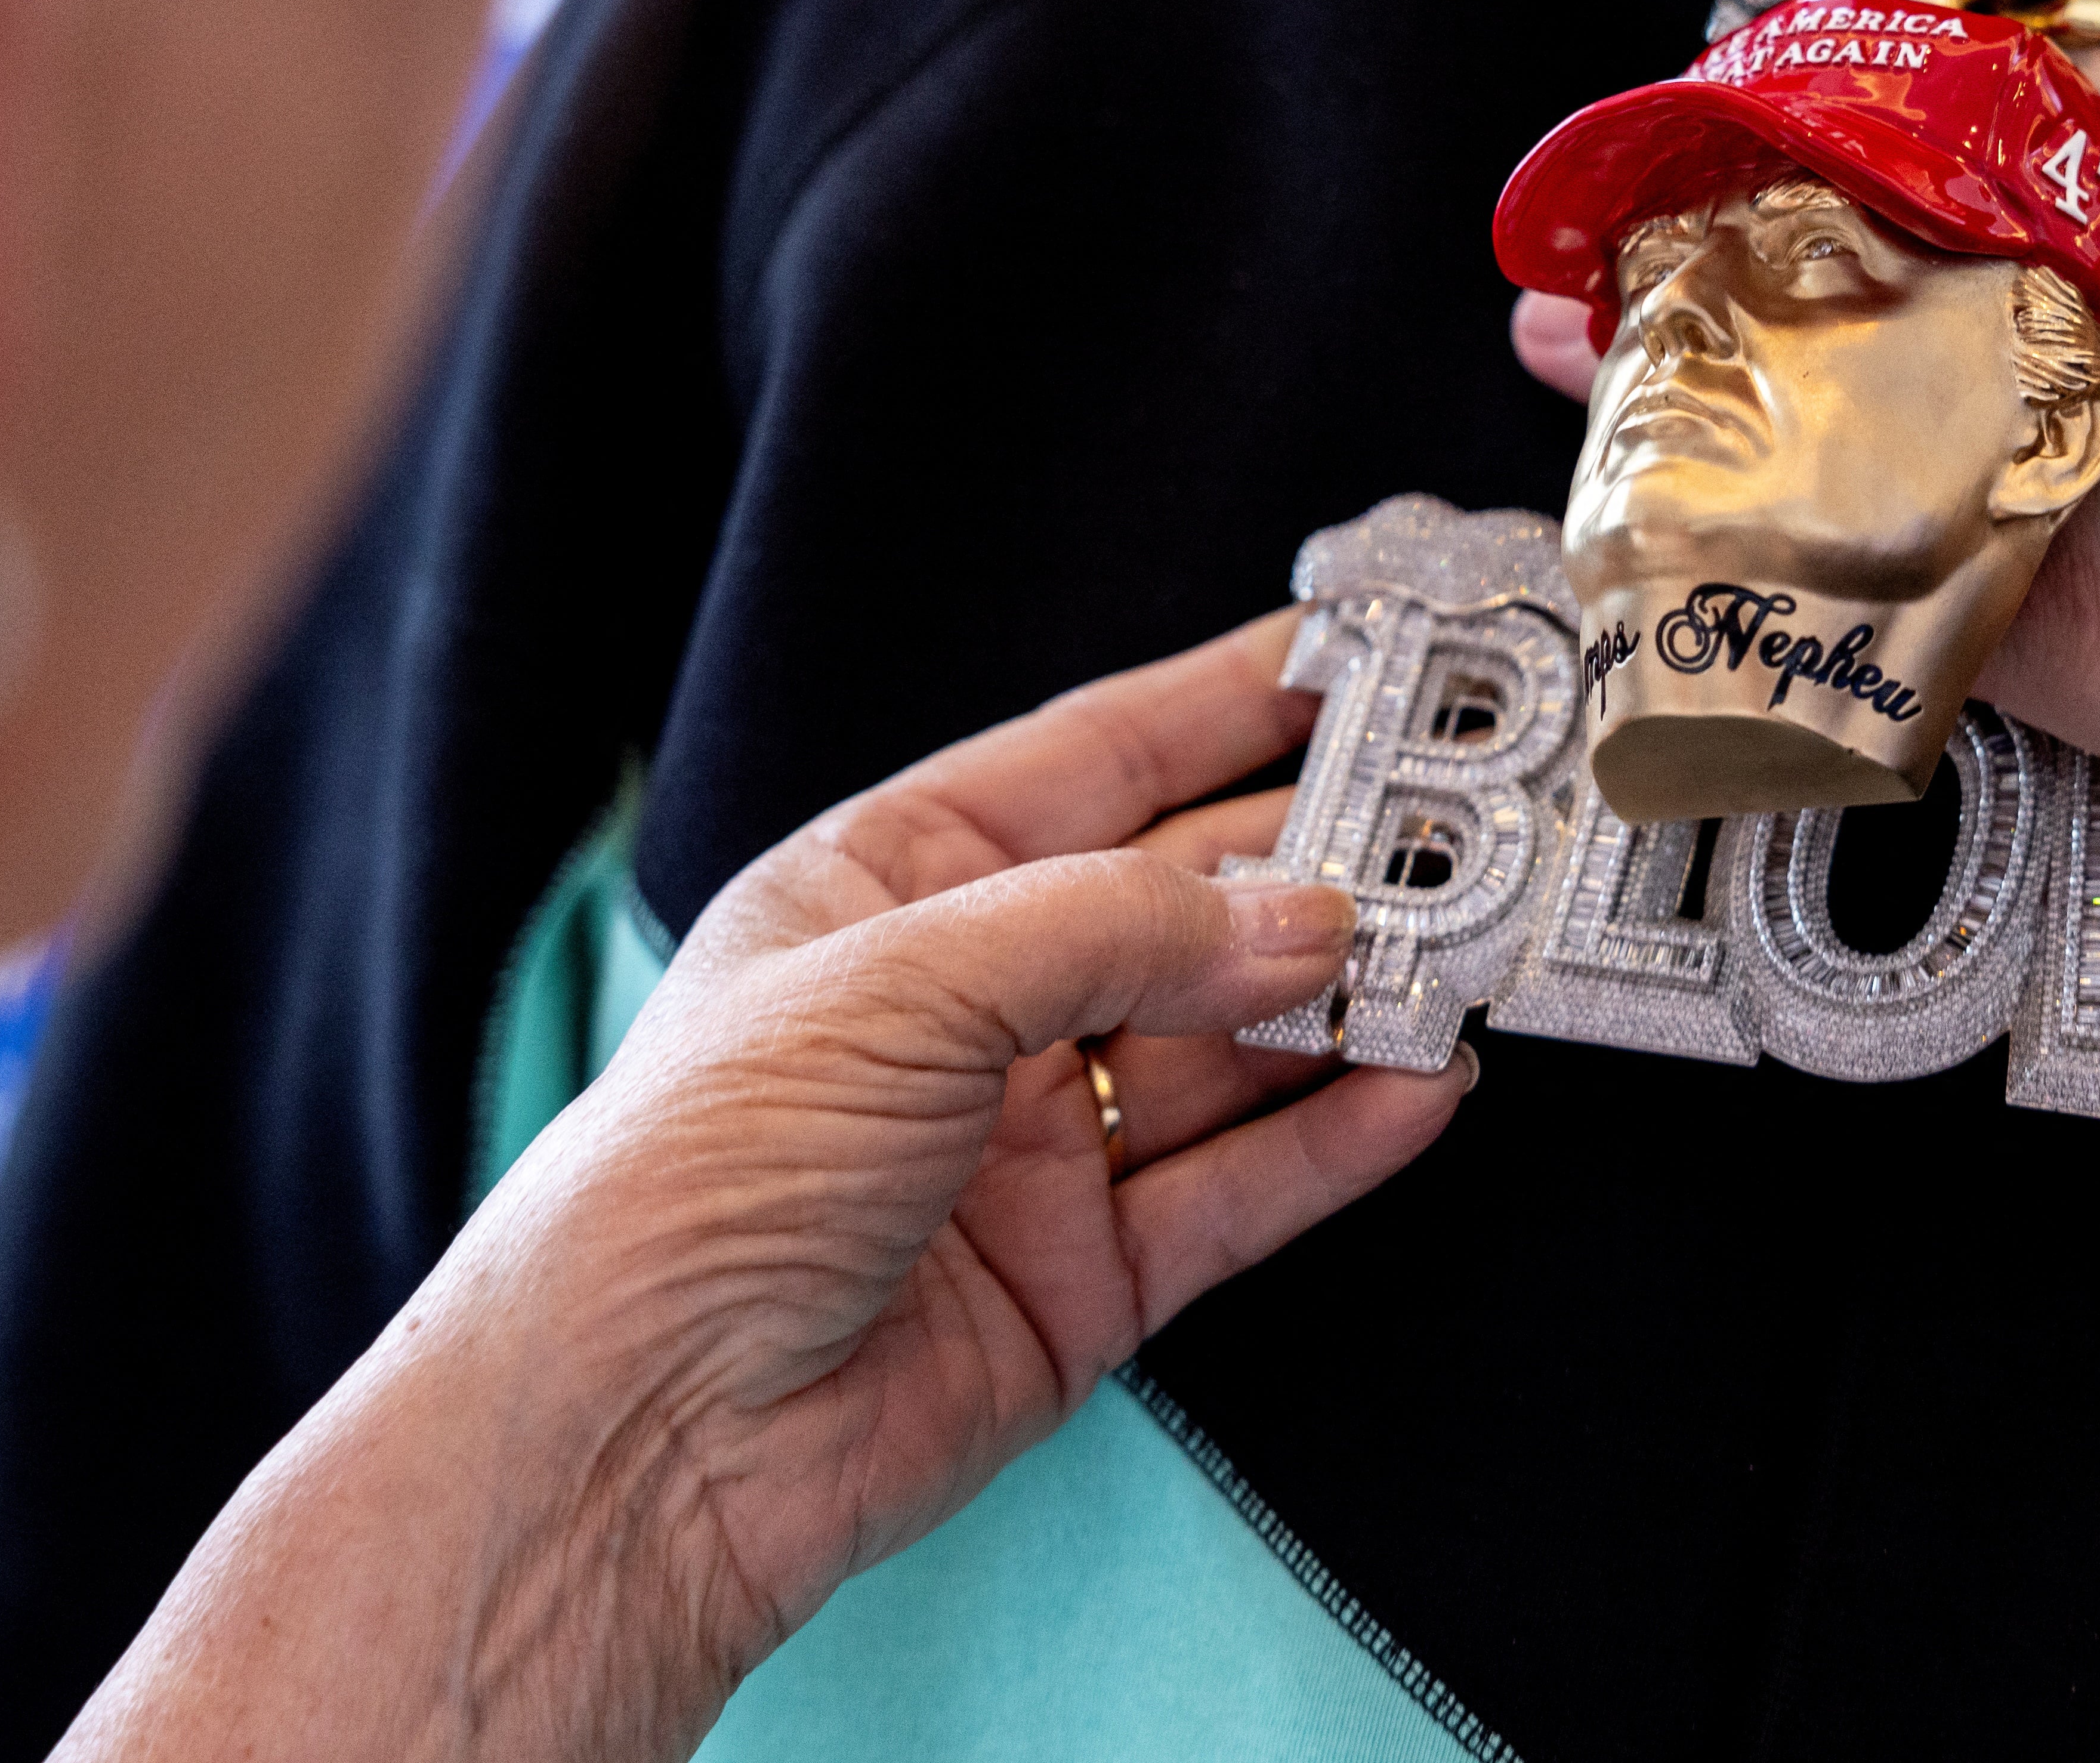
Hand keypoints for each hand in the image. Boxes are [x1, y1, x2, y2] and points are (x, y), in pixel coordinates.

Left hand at [65, 615, 1465, 1762]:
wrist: (636, 1440)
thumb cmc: (693, 1179)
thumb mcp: (901, 983)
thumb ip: (1117, 931)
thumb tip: (1298, 916)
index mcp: (894, 887)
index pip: (1094, 760)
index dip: (1223, 703)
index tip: (1351, 659)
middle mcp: (971, 1006)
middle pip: (1182, 905)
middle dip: (1316, 865)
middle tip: (1456, 824)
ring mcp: (1032, 1144)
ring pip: (1230, 1049)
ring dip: (1344, 1005)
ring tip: (1463, 958)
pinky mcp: (1082, 1276)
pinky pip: (1237, 1189)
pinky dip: (1333, 1141)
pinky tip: (1417, 1090)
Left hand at [1514, 0, 2099, 847]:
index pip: (2040, 99)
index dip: (1923, 78)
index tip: (1829, 71)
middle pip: (1884, 241)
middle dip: (1744, 231)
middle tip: (1613, 236)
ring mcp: (2067, 469)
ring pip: (1831, 399)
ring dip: (1689, 378)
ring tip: (1561, 363)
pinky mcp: (2053, 642)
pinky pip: (1863, 594)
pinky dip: (1760, 571)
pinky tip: (1655, 556)